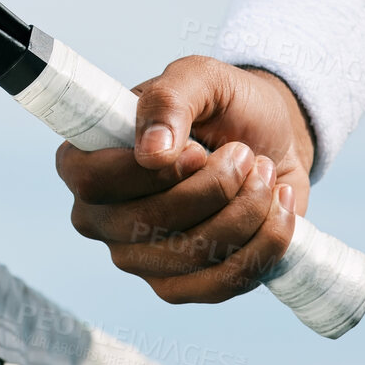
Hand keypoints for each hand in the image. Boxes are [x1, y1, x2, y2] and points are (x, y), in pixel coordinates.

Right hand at [55, 55, 315, 303]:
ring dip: (247, 211)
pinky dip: (264, 245)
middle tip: (244, 154)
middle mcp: (100, 216)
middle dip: (216, 188)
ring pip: (191, 254)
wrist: (269, 143)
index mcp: (85, 161)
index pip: (93, 182)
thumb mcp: (200, 79)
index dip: (153, 172)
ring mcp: (136, 257)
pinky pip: (221, 283)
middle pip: (149, 222)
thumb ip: (168, 101)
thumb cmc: (223, 106)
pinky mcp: (180, 286)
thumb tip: (151, 151)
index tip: (198, 150)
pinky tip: (279, 208)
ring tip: (264, 174)